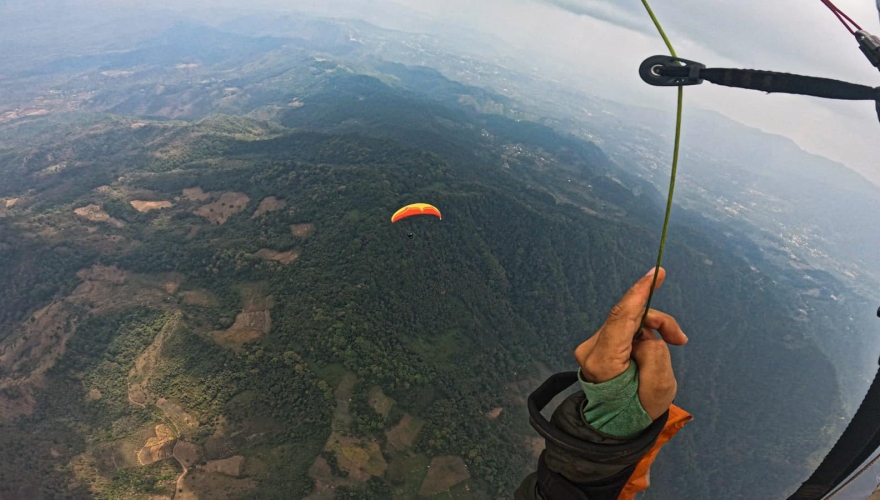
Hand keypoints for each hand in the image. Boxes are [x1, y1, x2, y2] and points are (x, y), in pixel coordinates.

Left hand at [574, 267, 687, 419]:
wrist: (616, 424)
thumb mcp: (659, 388)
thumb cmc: (639, 410)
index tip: (655, 272)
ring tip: (669, 347)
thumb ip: (655, 354)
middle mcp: (591, 350)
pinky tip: (650, 349)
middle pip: (630, 317)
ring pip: (629, 321)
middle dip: (658, 322)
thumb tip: (647, 335)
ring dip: (652, 331)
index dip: (639, 293)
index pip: (621, 318)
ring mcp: (591, 347)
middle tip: (679, 339)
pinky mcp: (597, 345)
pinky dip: (642, 334)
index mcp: (603, 361)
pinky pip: (624, 328)